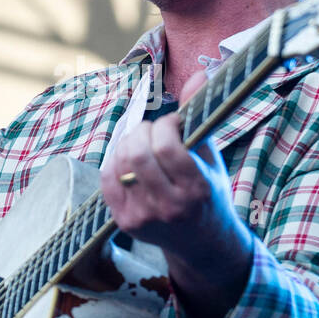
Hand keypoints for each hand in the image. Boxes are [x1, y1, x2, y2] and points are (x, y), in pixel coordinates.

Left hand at [99, 70, 253, 317]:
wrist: (204, 244)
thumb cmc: (211, 193)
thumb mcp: (212, 157)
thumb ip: (200, 117)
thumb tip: (200, 73)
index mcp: (196, 189)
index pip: (168, 147)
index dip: (166, 125)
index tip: (173, 123)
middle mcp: (169, 207)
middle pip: (138, 154)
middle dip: (143, 131)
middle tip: (154, 131)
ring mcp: (144, 217)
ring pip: (119, 164)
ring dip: (128, 143)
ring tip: (143, 143)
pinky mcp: (125, 223)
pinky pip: (106, 179)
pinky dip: (115, 161)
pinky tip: (129, 160)